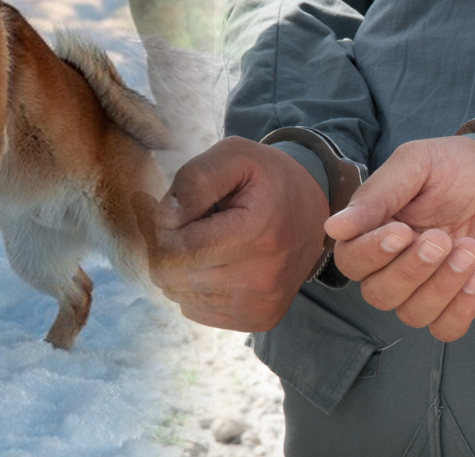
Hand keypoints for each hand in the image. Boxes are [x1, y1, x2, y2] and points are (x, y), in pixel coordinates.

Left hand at [133, 137, 329, 331]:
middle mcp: (263, 278)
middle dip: (166, 247)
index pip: (178, 248)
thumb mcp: (235, 155)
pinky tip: (211, 263)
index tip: (178, 209)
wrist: (311, 209)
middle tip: (184, 225)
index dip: (163, 227)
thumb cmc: (267, 178)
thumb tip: (165, 217)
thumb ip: (195, 179)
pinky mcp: (257, 319)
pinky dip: (191, 287)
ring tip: (202, 241)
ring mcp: (261, 304)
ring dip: (178, 267)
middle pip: (173, 276)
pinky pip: (195, 309)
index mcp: (258, 234)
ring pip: (179, 294)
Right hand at [324, 136, 474, 341]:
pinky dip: (462, 309)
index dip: (373, 253)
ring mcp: (422, 288)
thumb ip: (375, 196)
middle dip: (412, 271)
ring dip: (442, 287)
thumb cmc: (450, 167)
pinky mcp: (456, 301)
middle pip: (378, 295)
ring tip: (468, 250)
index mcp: (369, 234)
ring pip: (412, 314)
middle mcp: (389, 267)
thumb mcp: (413, 166)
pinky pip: (447, 329)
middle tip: (441, 238)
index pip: (351, 262)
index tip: (403, 231)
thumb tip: (333, 228)